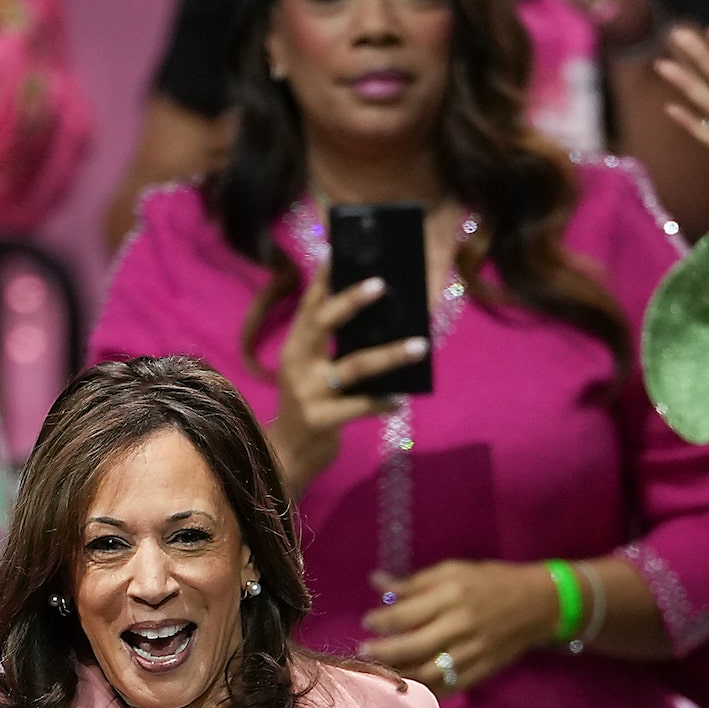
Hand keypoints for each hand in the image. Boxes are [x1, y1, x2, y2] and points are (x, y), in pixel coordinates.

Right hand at [265, 267, 427, 496]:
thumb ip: (334, 351)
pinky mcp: (320, 420)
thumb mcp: (314, 374)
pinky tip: (401, 400)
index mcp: (294, 348)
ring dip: (390, 354)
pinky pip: (359, 406)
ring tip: (421, 345)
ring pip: (353, 366)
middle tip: (381, 283)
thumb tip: (381, 324)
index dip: (323, 278)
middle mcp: (295, 364)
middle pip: (323, 324)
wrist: (287, 458)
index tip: (336, 249)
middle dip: (351, 301)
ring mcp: (306, 392)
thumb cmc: (312, 408)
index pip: (309, 306)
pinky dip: (383, 402)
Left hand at [358, 559, 559, 696]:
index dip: (380, 621)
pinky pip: (446, 686)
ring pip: (426, 672)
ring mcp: (472, 652)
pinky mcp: (481, 671)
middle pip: (412, 647)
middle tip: (363, 651)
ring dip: (398, 673)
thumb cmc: (490, 582)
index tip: (366, 622)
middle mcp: (460, 626)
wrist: (538, 604)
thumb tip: (376, 582)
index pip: (405, 614)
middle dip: (382, 652)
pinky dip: (424, 688)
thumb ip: (414, 583)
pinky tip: (408, 682)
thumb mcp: (452, 571)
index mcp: (452, 596)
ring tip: (381, 669)